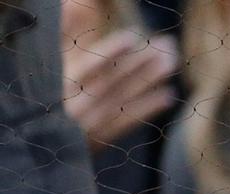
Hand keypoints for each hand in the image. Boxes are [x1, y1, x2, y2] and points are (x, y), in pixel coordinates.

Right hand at [62, 30, 177, 149]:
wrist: (51, 136)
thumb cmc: (59, 87)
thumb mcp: (63, 60)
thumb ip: (72, 30)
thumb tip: (73, 0)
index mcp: (63, 80)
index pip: (87, 66)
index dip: (109, 52)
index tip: (131, 38)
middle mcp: (74, 101)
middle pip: (112, 80)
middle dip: (140, 61)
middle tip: (167, 45)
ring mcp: (89, 122)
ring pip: (122, 98)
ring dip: (149, 80)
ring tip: (170, 63)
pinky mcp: (102, 138)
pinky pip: (127, 122)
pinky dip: (147, 108)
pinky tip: (168, 95)